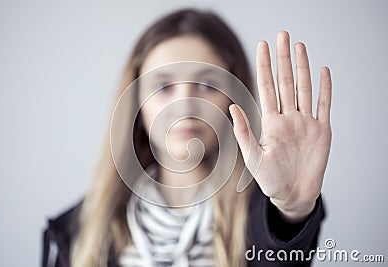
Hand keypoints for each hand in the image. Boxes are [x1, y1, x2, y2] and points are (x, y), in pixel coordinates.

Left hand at [229, 31, 331, 222]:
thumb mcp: (253, 157)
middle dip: (283, 59)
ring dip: (302, 67)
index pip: (267, 87)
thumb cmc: (270, 179)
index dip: (265, 66)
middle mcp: (288, 118)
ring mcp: (306, 123)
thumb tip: (231, 106)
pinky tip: (323, 71)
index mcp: (271, 122)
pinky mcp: (322, 131)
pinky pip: (324, 105)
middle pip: (286, 82)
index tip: (262, 46)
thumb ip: (243, 131)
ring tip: (299, 47)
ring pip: (304, 88)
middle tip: (282, 35)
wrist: (293, 195)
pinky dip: (325, 88)